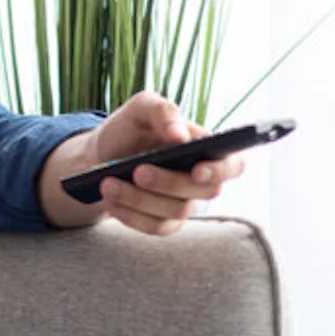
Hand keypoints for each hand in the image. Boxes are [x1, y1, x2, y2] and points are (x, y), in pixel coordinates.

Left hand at [88, 91, 243, 235]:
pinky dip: (130, 215)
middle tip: (138, 171)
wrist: (102, 153)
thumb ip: (162, 111)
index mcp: (206, 149)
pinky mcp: (165, 221)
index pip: (233, 165)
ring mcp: (185, 202)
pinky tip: (110, 201)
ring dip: (139, 198)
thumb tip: (179, 135)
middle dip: (169, 182)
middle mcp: (201, 179)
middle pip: (204, 191)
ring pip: (176, 211)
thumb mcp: (141, 108)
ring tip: (107, 184)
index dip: (221, 171)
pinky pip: (156, 227)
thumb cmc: (130, 128)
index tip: (197, 170)